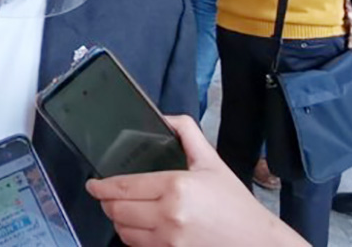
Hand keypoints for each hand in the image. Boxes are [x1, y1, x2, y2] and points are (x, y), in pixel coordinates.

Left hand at [86, 116, 306, 246]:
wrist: (258, 243)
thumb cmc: (235, 205)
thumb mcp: (212, 162)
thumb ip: (187, 133)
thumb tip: (165, 118)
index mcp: (175, 186)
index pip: (123, 187)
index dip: (100, 186)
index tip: (93, 184)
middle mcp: (168, 215)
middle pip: (117, 210)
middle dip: (106, 202)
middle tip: (106, 195)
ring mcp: (168, 240)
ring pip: (123, 231)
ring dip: (118, 220)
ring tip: (123, 210)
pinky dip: (132, 236)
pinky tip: (139, 227)